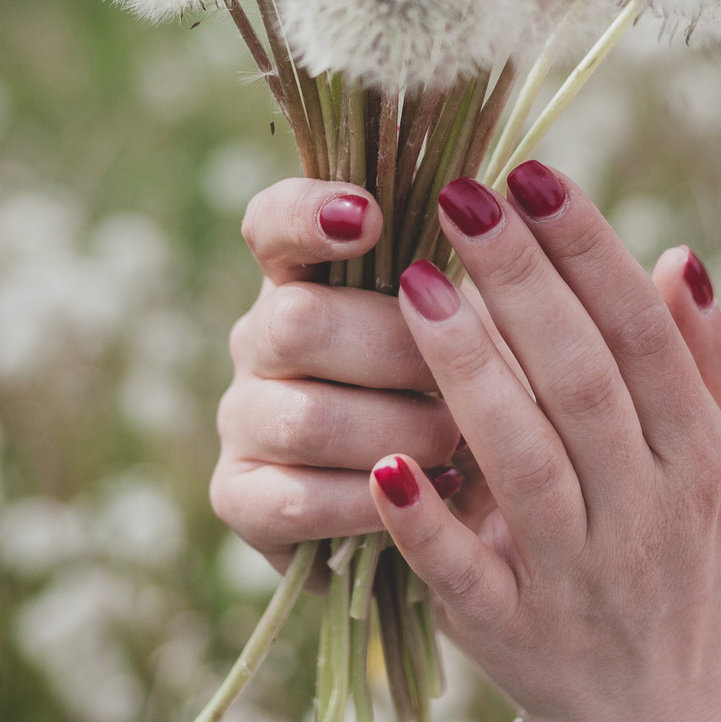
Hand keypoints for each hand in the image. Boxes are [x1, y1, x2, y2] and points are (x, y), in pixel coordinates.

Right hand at [210, 179, 461, 567]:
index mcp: (308, 277)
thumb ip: (463, 274)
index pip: (274, 222)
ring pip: (304, 417)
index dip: (308, 215)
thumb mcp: (474, 328)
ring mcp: (242, 418)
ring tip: (459, 444)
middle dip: (396, 353)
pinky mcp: (239, 497)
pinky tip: (428, 489)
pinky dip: (372, 500)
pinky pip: (296, 499)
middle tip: (459, 381)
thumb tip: (481, 208)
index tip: (369, 217)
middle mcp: (260, 339)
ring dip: (399, 432)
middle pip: (296, 322)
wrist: (452, 513)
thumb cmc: (465, 395)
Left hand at [368, 161, 720, 721]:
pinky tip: (383, 460)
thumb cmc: (694, 571)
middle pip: (580, 381)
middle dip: (520, 284)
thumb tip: (677, 256)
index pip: (642, 336)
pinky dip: (426, 520)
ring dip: (467, 373)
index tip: (533, 174)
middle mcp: (648, 517)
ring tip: (412, 285)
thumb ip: (707, 369)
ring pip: (521, 461)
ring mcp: (579, 580)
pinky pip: (464, 573)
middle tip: (459, 199)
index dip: (587, 251)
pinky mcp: (512, 637)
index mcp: (703, 463)